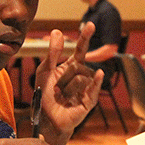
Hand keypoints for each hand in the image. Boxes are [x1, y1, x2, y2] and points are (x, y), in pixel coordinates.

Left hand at [33, 24, 101, 142]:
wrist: (46, 119)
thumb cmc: (45, 95)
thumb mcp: (45, 71)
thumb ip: (52, 53)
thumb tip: (57, 32)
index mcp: (71, 67)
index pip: (81, 50)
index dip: (85, 37)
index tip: (91, 25)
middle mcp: (81, 75)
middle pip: (78, 66)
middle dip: (63, 77)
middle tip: (57, 89)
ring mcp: (87, 88)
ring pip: (81, 78)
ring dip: (67, 88)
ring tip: (63, 97)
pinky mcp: (90, 100)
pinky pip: (93, 88)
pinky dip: (96, 82)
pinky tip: (99, 74)